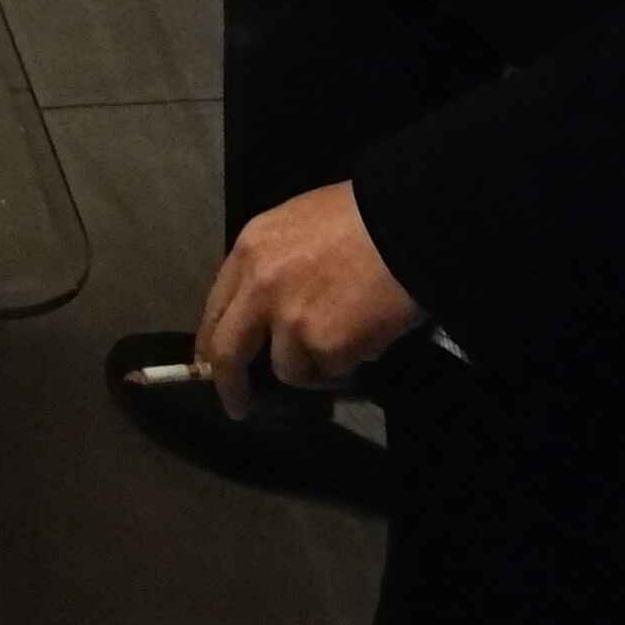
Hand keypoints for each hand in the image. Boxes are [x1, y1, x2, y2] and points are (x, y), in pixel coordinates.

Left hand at [196, 183, 422, 401]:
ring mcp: (290, 319)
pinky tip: (370, 338)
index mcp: (250, 250)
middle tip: (239, 407)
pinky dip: (349, 365)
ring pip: (288, 369)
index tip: (213, 367)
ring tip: (349, 342)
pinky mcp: (324, 346)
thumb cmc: (363, 216)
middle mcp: (259, 286)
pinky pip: (332, 371)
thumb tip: (271, 307)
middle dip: (231, 386)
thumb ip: (276, 265)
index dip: (213, 343)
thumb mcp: (300, 224)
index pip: (216, 308)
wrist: (411, 224)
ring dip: (315, 366)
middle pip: (228, 352)